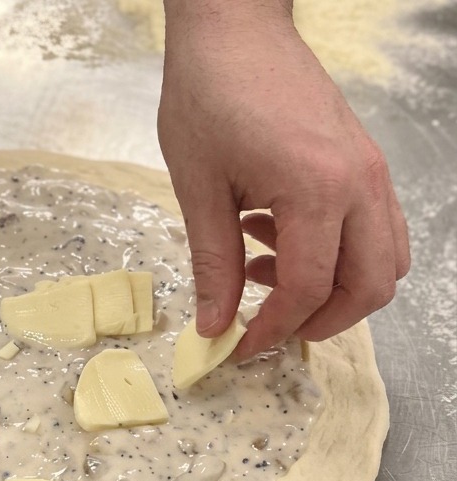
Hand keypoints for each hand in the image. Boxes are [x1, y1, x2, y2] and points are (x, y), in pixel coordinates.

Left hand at [158, 2, 409, 357]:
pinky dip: (337, 255)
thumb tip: (214, 327)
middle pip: (370, 286)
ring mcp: (370, 171)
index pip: (310, 289)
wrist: (235, 29)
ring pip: (382, 261)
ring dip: (332, 289)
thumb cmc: (210, 95)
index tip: (240, 348)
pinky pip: (374, 230)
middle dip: (320, 322)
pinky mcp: (364, 164)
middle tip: (266, 325)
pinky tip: (274, 239)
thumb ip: (213, 265)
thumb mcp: (199, 190)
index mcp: (319, 189)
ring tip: (262, 272)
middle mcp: (361, 183)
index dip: (274, 330)